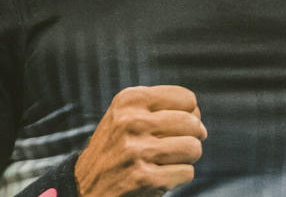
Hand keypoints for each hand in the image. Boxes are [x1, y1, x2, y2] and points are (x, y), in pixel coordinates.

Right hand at [74, 85, 206, 195]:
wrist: (85, 186)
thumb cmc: (116, 147)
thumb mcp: (126, 115)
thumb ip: (162, 109)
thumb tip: (201, 125)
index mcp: (129, 100)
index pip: (187, 99)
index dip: (190, 114)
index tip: (177, 126)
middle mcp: (131, 122)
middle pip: (193, 123)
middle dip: (193, 136)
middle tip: (178, 145)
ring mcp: (137, 151)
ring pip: (193, 148)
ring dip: (188, 157)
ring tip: (169, 160)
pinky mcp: (143, 178)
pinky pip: (187, 172)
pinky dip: (179, 176)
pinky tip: (161, 176)